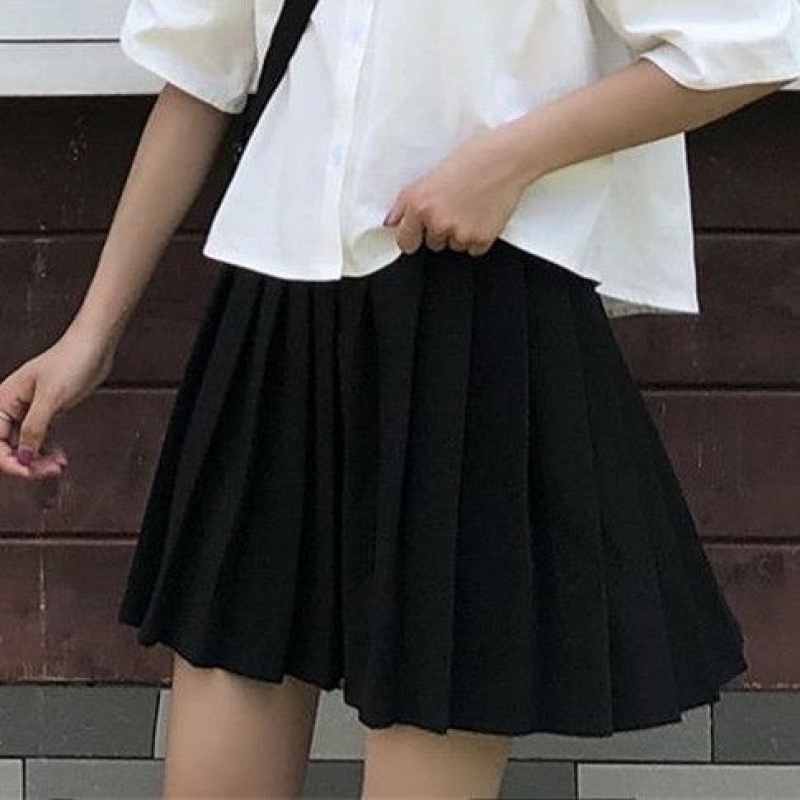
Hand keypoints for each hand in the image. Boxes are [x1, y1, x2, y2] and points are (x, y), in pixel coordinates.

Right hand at [0, 323, 116, 480]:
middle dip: (28, 463)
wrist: (94, 347)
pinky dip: (48, 450)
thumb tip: (24, 455)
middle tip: (49, 470)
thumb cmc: (72, 360)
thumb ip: (35, 427)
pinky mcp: (48, 412)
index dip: (10, 461)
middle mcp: (13, 407)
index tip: (28, 471)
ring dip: (39, 459)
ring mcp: (30, 411)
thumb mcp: (51, 396)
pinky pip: (40, 439)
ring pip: (26, 445)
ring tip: (57, 465)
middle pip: (9, 447)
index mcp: (4, 400)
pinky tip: (59, 456)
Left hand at [382, 126, 530, 256]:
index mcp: (419, 205)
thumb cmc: (470, 160)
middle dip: (441, 230)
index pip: (405, 242)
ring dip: (461, 233)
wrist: (505, 159)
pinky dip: (478, 237)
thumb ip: (405, 203)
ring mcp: (459, 233)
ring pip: (454, 246)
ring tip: (471, 207)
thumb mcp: (429, 176)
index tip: (419, 234)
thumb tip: (390, 223)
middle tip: (455, 206)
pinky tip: (483, 215)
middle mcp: (437, 222)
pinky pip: (474, 249)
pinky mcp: (481, 239)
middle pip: (433, 244)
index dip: (413, 238)